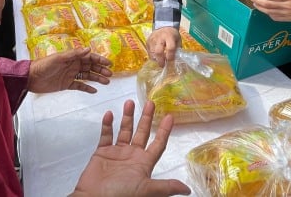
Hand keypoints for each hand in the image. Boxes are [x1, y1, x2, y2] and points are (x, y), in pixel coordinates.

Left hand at [27, 47, 112, 93]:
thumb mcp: (59, 58)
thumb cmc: (44, 66)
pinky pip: (79, 86)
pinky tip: (94, 91)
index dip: (99, 59)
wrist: (31, 78)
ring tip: (106, 82)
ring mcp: (70, 75)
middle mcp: (73, 65)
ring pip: (87, 76)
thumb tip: (88, 49)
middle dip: (101, 70)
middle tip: (110, 74)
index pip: (89, 57)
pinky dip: (87, 88)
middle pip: (90, 67)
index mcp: (72, 57)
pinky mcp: (66, 84)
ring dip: (97, 78)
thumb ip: (74, 54)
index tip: (109, 63)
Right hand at [71, 100, 190, 196]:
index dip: (164, 131)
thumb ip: (166, 186)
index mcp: (144, 163)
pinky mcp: (102, 153)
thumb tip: (187, 190)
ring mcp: (117, 153)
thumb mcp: (146, 189)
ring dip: (127, 117)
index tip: (169, 117)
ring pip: (124, 130)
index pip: (158, 144)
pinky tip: (110, 114)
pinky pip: (106, 135)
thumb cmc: (121, 195)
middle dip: (146, 118)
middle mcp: (132, 156)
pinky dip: (107, 125)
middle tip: (150, 103)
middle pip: (142, 133)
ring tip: (129, 103)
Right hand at [146, 27, 179, 66]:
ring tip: (160, 61)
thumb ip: (176, 49)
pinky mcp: (147, 42)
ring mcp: (152, 40)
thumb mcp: (178, 40)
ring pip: (152, 53)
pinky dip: (152, 56)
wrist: (163, 26)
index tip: (171, 61)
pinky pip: (149, 52)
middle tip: (163, 65)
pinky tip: (156, 57)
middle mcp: (159, 38)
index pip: (170, 48)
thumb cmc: (172, 35)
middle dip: (161, 60)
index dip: (170, 56)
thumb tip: (174, 61)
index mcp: (169, 36)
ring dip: (156, 59)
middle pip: (158, 51)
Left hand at [247, 0, 290, 22]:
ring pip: (269, 11)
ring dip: (260, 7)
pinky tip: (264, 10)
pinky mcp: (287, 20)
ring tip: (253, 2)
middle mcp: (285, 7)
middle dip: (256, 0)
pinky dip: (267, 13)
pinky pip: (274, 17)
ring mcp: (285, 15)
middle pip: (267, 4)